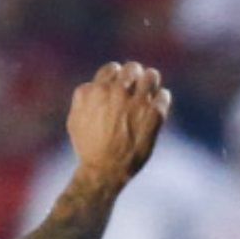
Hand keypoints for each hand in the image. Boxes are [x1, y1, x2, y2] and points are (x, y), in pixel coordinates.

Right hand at [66, 61, 170, 185]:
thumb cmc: (88, 147)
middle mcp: (117, 92)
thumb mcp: (75, 119)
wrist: (105, 170)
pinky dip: (161, 99)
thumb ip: (83, 98)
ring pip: (152, 76)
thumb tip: (93, 86)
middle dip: (135, 75)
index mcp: (97, 90)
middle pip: (133, 68)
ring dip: (151, 82)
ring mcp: (137, 102)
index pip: (113, 68)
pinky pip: (163, 96)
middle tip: (137, 87)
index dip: (117, 76)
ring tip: (151, 91)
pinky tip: (157, 107)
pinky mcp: (154, 115)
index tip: (120, 86)